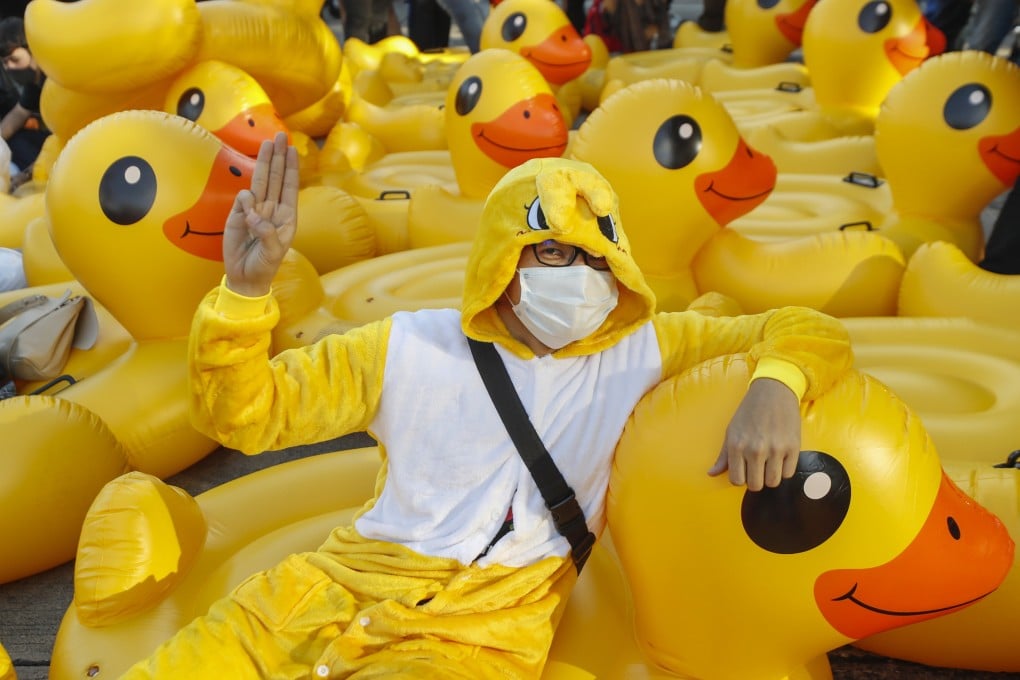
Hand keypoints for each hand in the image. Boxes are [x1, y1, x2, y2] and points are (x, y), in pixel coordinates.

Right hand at [223, 132, 298, 297]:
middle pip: (275, 177)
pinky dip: (245, 201)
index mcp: (286, 216)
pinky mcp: (238, 215)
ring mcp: (255, 210)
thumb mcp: (272, 251)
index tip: (293, 149)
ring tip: (267, 143)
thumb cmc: (265, 265)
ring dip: (263, 162)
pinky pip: (242, 200)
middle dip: (277, 156)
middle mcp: (272, 209)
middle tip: (279, 135)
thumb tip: (253, 212)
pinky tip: (248, 211)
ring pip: (260, 181)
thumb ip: (266, 232)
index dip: (290, 167)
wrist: (245, 276)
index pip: (289, 186)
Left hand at [707, 378, 800, 491]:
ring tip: (769, 464)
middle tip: (758, 468)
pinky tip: (780, 458)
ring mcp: (775, 449)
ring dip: (771, 477)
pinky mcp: (793, 447)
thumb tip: (711, 473)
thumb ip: (723, 455)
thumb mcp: (731, 431)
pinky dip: (784, 469)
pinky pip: (788, 473)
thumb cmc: (749, 412)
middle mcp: (755, 449)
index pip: (736, 480)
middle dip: (756, 480)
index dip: (741, 478)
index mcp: (736, 445)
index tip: (745, 470)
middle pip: (756, 485)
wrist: (773, 392)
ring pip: (773, 482)